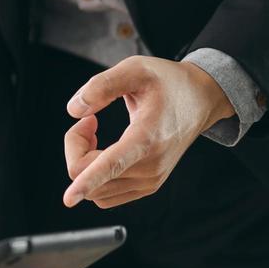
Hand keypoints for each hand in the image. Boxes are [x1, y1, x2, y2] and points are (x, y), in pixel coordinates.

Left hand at [62, 56, 233, 208]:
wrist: (199, 100)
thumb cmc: (168, 83)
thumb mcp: (136, 69)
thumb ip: (102, 85)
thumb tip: (74, 110)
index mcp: (147, 138)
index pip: (111, 166)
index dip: (86, 182)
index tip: (69, 198)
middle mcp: (150, 167)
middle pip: (90, 176)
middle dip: (75, 147)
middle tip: (88, 119)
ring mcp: (150, 181)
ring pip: (95, 190)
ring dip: (83, 162)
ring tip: (94, 133)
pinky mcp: (147, 186)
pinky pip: (106, 194)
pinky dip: (94, 176)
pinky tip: (102, 149)